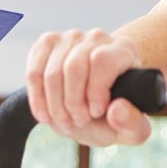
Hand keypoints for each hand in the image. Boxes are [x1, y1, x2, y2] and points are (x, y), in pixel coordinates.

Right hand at [25, 29, 151, 145]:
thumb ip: (133, 125)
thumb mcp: (130, 129)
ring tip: (64, 120)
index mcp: (123, 51)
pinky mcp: (47, 43)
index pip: (102, 60)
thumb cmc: (113, 114)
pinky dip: (38, 99)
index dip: (95, 90)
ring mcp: (70, 37)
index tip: (96, 112)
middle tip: (78, 121)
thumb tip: (117, 110)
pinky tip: (46, 114)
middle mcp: (98, 37)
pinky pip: (34, 72)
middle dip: (72, 103)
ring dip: (54, 105)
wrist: (92, 104)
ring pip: (52, 72)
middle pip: (74, 67)